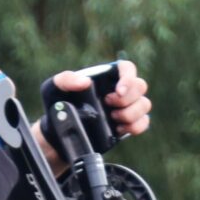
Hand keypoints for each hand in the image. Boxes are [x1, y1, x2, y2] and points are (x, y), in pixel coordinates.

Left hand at [35, 59, 149, 173]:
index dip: (128, 78)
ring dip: (131, 113)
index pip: (127, 68)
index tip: (118, 91)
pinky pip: (144, 123)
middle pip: (140, 86)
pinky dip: (135, 126)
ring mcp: (126, 107)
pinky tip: (119, 129)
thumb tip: (84, 82)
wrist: (60, 130)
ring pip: (144, 105)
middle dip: (128, 98)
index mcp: (106, 76)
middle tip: (109, 105)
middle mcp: (119, 89)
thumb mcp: (55, 87)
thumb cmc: (58, 103)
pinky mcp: (127, 124)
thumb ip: (67, 80)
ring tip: (113, 117)